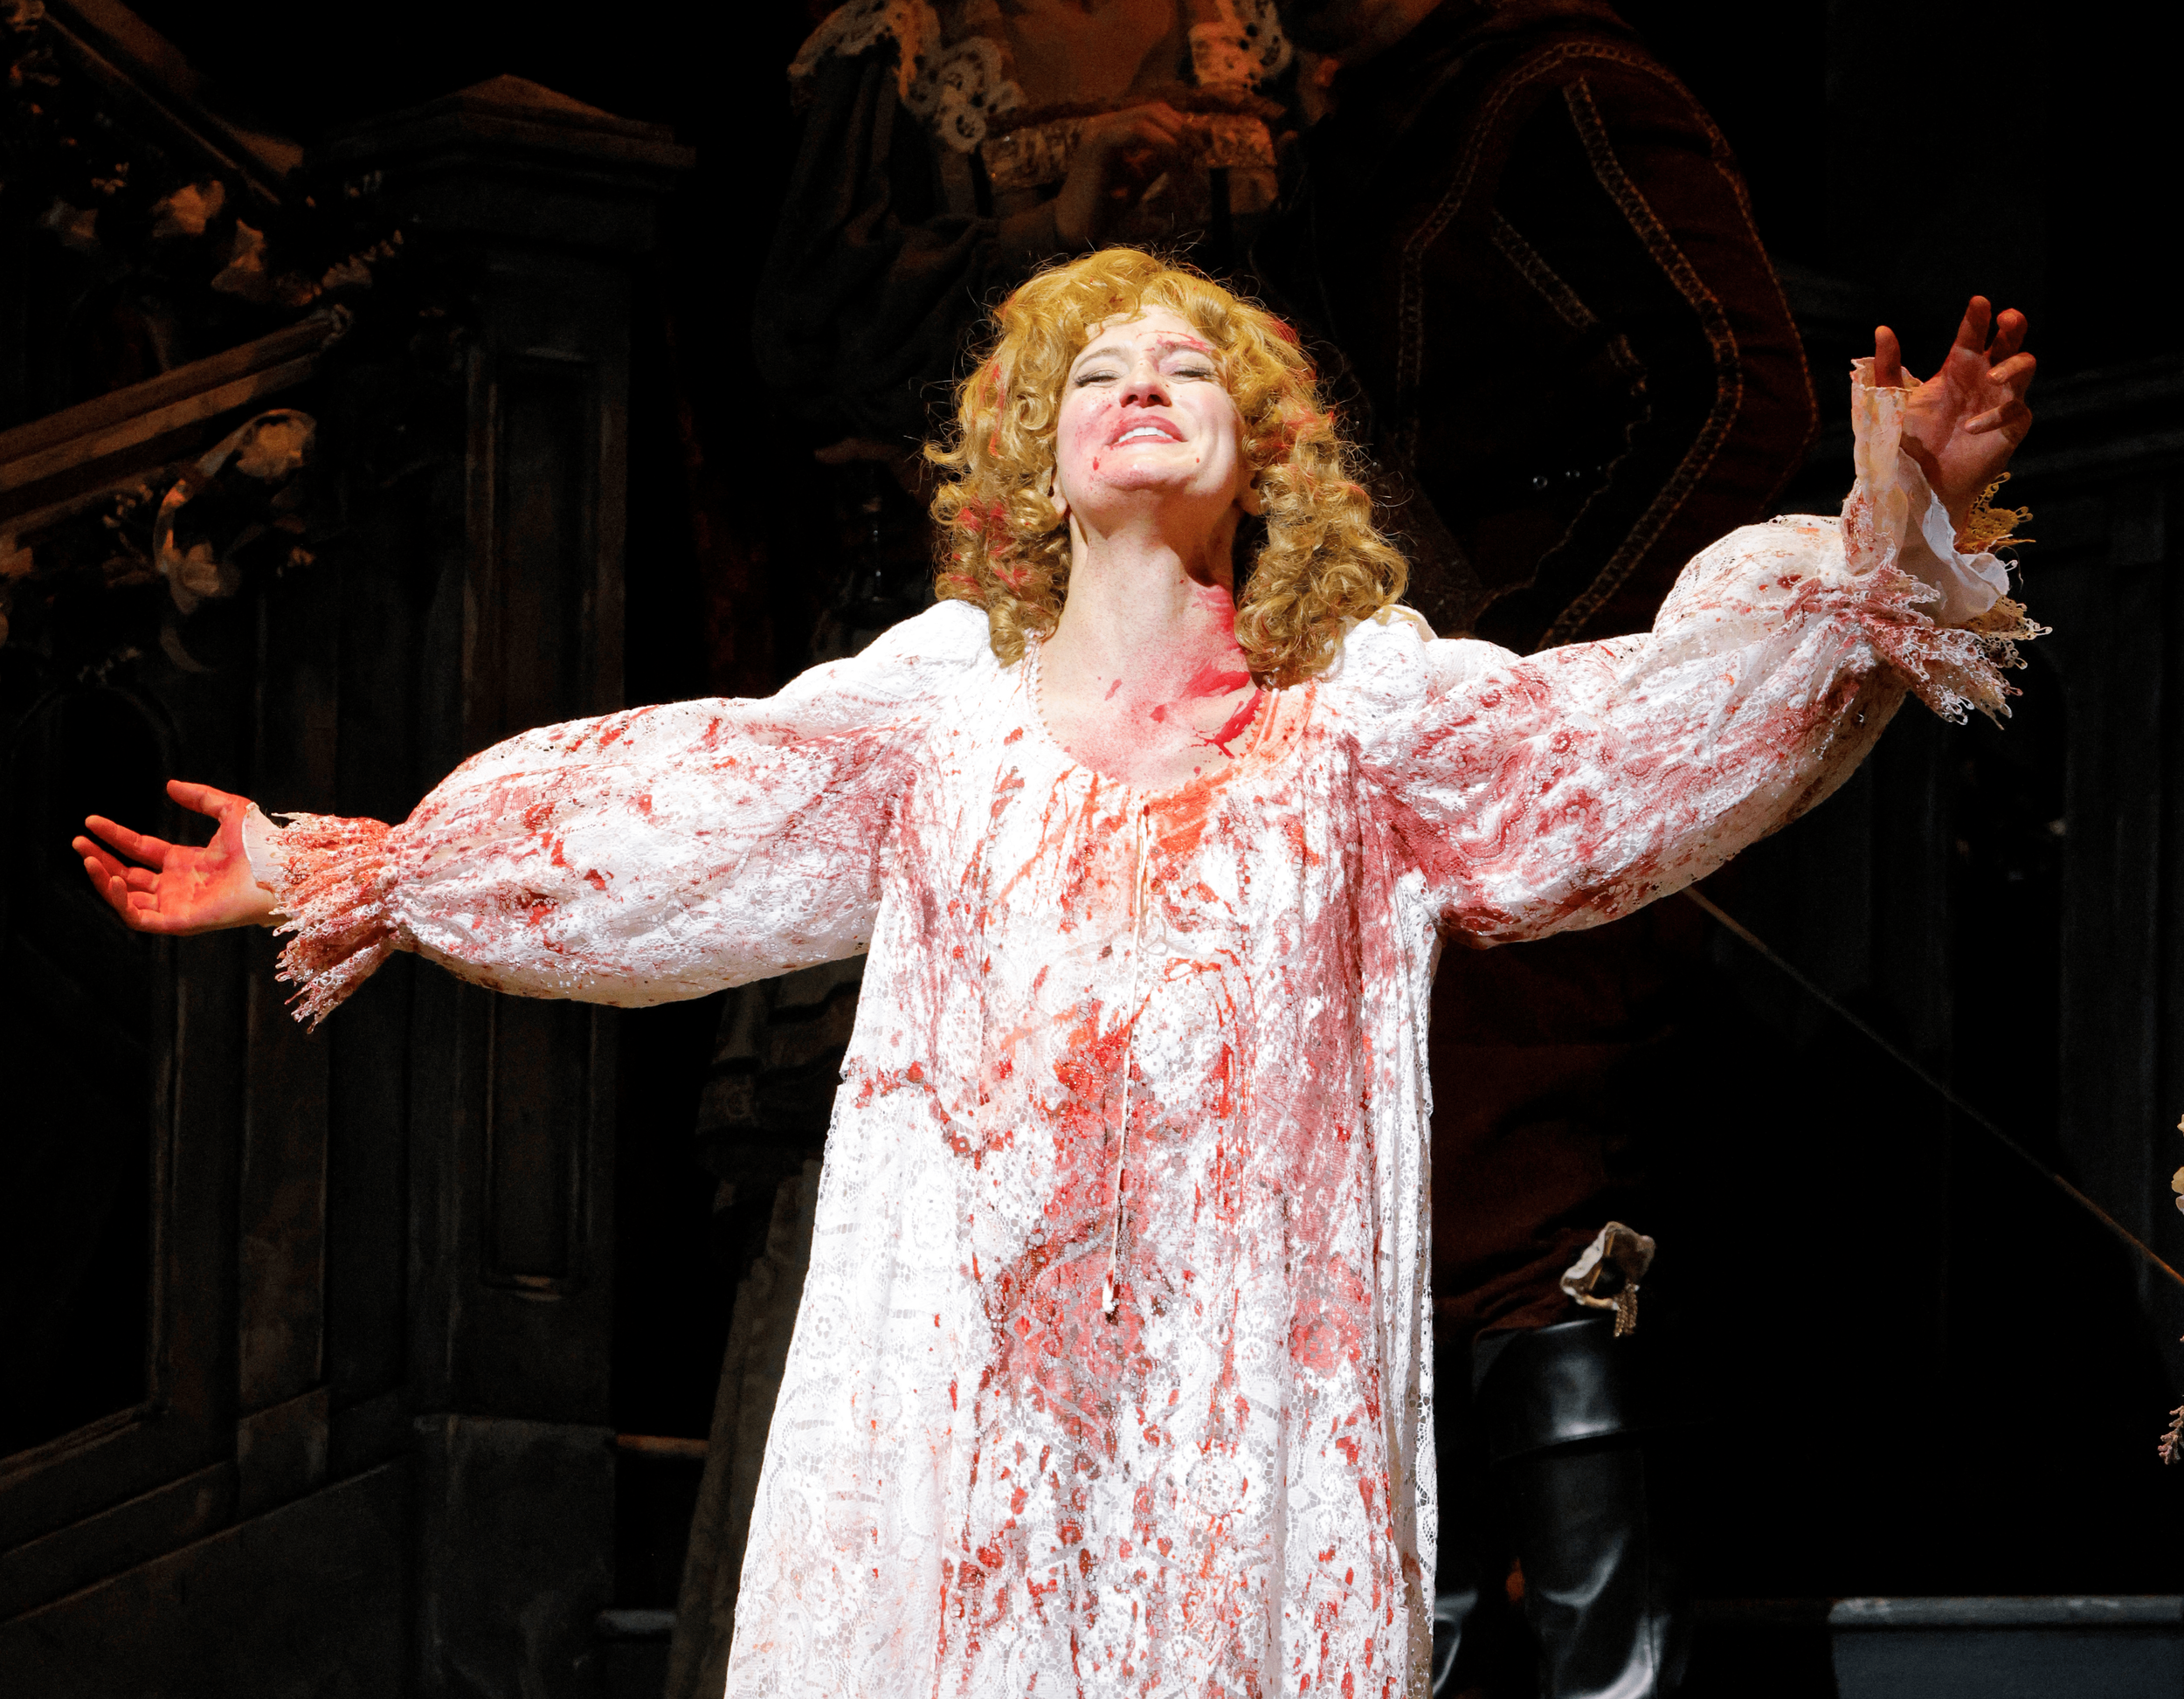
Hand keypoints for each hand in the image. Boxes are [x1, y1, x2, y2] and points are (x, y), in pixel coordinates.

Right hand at [75, 779, 276, 933]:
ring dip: (104, 881)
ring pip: (128, 900)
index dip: (115, 836)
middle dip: (101, 860)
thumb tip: (168, 785)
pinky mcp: (181, 922)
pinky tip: (112, 879)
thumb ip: (200, 797)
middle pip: (128, 876)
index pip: (140, 850)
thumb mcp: (228, 809)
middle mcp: (178, 886)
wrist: (280, 868)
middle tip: (78, 842)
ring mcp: (179, 905)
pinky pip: (141, 918)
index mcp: (186, 863)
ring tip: (89, 859)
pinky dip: (121, 902)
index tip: (90, 822)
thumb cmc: (262, 843)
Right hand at [1053, 103, 1190, 248]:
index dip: (1183, 125)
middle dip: (1183, 129)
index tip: (1204, 147)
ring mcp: (1098, 130)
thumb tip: (1192, 144)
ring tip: (1188, 164)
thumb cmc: (1106, 206)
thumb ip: (1160, 159)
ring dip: (1174, 138)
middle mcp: (1104, 123)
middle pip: (1154, 110)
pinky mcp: (1097, 144)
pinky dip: (1161, 144)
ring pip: (1147, 117)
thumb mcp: (1141, 177)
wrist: (1077, 229)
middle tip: (1201, 154)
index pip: (1155, 113)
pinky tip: (1173, 164)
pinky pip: (1137, 131)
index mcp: (1113, 128)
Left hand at [1873, 296, 2035, 536]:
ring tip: (1993, 377)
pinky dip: (1995, 416)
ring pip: (2024, 369)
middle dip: (2014, 327)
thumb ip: (1888, 369)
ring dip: (2013, 367)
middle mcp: (1982, 380)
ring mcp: (1999, 403)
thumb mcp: (1890, 403)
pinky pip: (2016, 412)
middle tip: (2008, 319)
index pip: (1971, 336)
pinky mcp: (2010, 429)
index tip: (1978, 302)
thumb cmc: (1905, 443)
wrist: (1916, 484)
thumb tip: (1883, 329)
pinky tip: (1971, 427)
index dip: (1977, 319)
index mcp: (1956, 370)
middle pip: (2009, 343)